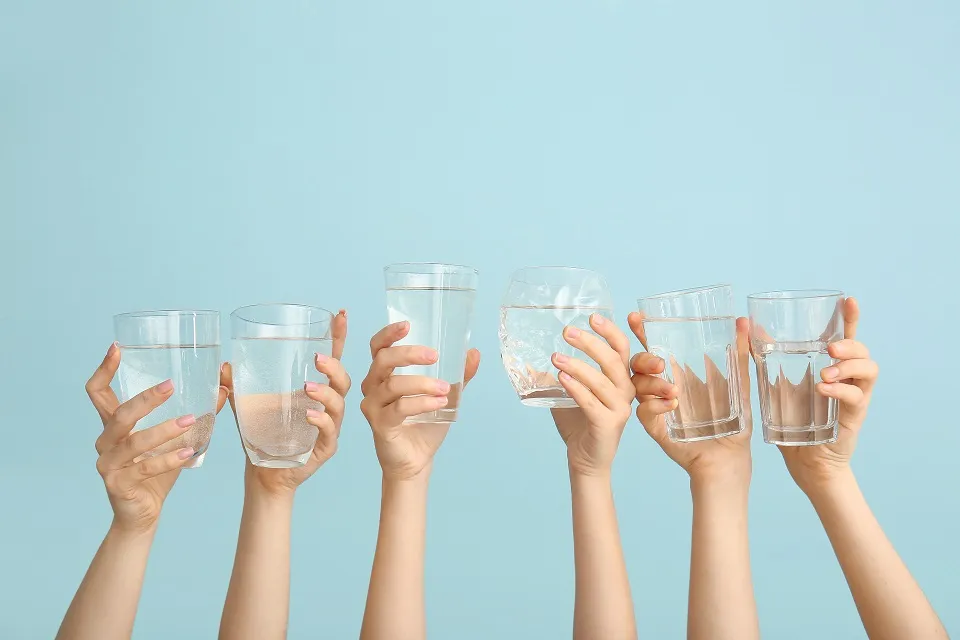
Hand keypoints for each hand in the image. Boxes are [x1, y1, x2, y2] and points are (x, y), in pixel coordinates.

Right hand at [85, 343, 230, 532]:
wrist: (141, 513)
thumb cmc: (156, 471)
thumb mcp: (176, 439)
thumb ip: (195, 415)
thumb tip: (223, 388)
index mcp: (113, 425)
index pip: (97, 391)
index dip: (104, 369)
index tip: (116, 347)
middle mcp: (105, 441)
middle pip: (118, 414)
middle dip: (145, 399)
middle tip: (171, 385)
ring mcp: (108, 464)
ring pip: (133, 441)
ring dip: (163, 429)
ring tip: (190, 420)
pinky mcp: (118, 484)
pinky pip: (145, 469)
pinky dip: (168, 459)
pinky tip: (189, 452)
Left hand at [224, 310, 350, 497]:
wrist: (264, 475)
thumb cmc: (263, 438)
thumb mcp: (248, 408)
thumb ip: (238, 387)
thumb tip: (223, 365)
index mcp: (314, 391)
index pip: (332, 359)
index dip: (338, 337)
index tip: (340, 314)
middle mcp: (327, 406)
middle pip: (343, 380)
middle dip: (334, 366)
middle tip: (317, 358)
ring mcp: (329, 427)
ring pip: (339, 404)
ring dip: (326, 392)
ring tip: (308, 388)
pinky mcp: (325, 448)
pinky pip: (330, 431)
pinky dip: (322, 421)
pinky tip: (309, 416)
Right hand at [359, 321, 480, 480]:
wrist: (416, 460)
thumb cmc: (424, 425)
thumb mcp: (445, 395)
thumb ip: (459, 376)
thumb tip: (474, 353)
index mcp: (383, 374)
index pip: (378, 347)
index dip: (389, 334)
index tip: (408, 324)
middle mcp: (373, 387)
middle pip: (383, 360)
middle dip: (409, 354)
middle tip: (435, 355)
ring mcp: (373, 406)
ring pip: (393, 384)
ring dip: (423, 383)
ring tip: (445, 388)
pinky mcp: (380, 425)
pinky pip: (399, 408)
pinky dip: (422, 402)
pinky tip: (439, 403)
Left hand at [549, 314, 633, 476]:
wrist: (585, 460)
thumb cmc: (579, 423)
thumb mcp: (567, 392)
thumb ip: (556, 373)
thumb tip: (526, 357)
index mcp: (619, 379)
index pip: (621, 349)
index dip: (611, 331)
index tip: (592, 316)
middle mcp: (625, 391)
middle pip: (612, 360)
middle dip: (590, 343)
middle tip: (567, 331)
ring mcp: (619, 409)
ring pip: (601, 381)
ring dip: (578, 366)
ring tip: (556, 357)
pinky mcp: (609, 424)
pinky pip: (592, 402)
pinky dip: (577, 388)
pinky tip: (561, 379)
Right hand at [628, 313, 753, 482]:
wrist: (729, 457)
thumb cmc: (734, 422)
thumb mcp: (739, 384)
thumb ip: (740, 354)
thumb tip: (744, 320)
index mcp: (677, 373)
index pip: (654, 346)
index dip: (642, 330)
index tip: (636, 317)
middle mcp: (661, 387)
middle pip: (637, 364)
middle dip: (644, 358)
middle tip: (660, 362)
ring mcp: (655, 406)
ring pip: (637, 385)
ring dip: (652, 382)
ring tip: (674, 389)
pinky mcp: (655, 426)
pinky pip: (643, 411)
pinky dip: (655, 405)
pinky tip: (672, 404)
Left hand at [776, 298, 878, 491]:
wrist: (807, 462)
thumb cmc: (793, 422)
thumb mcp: (775, 385)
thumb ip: (765, 358)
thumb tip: (747, 327)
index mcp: (832, 366)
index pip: (846, 335)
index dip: (851, 317)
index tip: (849, 300)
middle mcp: (849, 378)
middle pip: (862, 349)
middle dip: (849, 343)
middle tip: (829, 347)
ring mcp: (855, 396)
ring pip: (868, 369)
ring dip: (847, 366)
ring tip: (824, 373)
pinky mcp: (855, 416)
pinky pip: (858, 397)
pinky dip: (841, 390)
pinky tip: (823, 390)